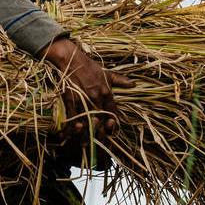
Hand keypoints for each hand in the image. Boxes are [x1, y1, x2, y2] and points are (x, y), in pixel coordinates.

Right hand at [40, 36, 132, 166]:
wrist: (71, 59)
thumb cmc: (89, 66)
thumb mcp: (107, 73)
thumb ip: (120, 81)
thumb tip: (134, 84)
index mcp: (106, 92)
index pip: (112, 112)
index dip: (113, 124)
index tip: (112, 132)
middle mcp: (96, 98)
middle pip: (100, 121)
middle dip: (100, 133)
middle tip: (100, 144)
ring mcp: (83, 100)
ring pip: (86, 121)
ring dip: (86, 134)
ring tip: (86, 144)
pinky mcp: (70, 99)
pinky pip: (72, 117)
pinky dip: (71, 127)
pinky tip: (71, 135)